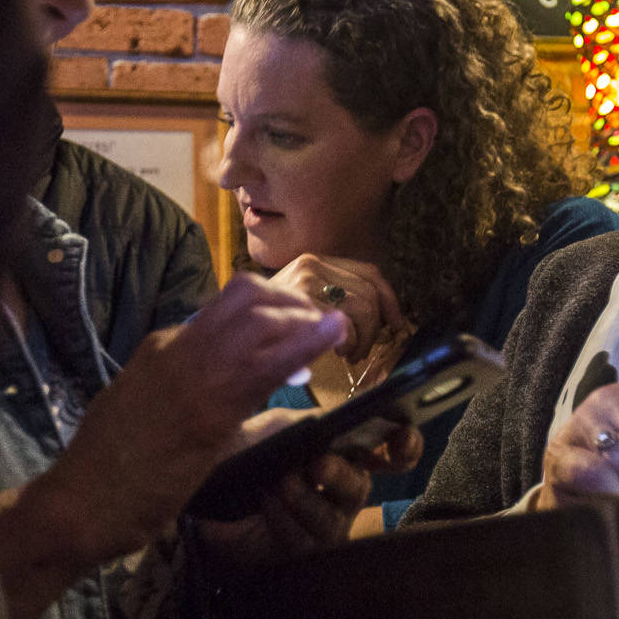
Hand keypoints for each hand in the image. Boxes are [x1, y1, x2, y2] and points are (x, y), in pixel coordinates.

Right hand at [0, 275, 345, 618]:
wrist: (80, 503)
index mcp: (163, 344)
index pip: (226, 305)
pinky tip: (333, 337)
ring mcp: (191, 374)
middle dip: (293, 302)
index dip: (271, 309)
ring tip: (336, 328)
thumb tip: (228, 387)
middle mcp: (178, 347)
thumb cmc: (111, 467)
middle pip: (247, 296)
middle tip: (323, 324)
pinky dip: (306, 343)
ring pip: (260, 319)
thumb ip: (184, 385)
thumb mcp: (146, 404)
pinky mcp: (208, 411)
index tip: (297, 328)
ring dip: (306, 318)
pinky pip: (266, 365)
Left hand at [200, 417, 422, 567]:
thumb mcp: (280, 426)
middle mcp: (341, 493)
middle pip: (360, 488)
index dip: (405, 446)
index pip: (391, 454)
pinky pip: (300, 539)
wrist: (208, 488)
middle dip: (341, 475)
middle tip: (317, 463)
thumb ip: (313, 421)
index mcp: (345, 456)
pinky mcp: (297, 551)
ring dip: (307, 500)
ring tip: (282, 483)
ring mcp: (323, 525)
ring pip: (331, 520)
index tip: (402, 434)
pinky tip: (266, 500)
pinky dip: (282, 518)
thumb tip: (340, 417)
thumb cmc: (250, 453)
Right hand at [267, 254, 406, 360]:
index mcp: (314, 262)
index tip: (397, 324)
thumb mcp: (298, 307)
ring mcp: (304, 282)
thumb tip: (387, 316)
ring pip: (363, 307)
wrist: (221, 344)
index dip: (390, 300)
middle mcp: (310, 264)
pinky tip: (331, 355)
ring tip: (345, 356)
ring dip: (361, 339)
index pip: (370, 273)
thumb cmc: (261, 332)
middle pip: (370, 291)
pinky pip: (344, 325)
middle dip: (374, 327)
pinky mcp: (300, 304)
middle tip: (359, 351)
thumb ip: (332, 302)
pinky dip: (346, 344)